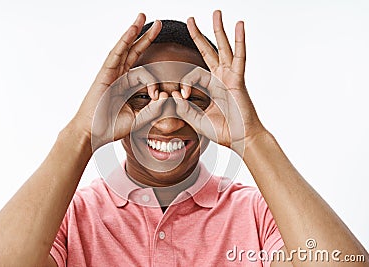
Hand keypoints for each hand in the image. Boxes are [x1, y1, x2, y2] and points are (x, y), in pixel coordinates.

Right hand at [68, 13, 161, 146]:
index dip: (157, 82)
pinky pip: (116, 55)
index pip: (146, 73)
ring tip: (143, 16)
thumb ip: (154, 110)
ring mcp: (111, 73)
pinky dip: (124, 41)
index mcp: (127, 85)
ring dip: (134, 32)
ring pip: (125, 48)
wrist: (93, 133)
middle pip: (135, 52)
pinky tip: (132, 29)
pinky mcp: (104, 74)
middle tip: (159, 24)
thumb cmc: (112, 127)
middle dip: (147, 38)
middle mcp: (120, 76)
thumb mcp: (139, 118)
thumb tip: (168, 99)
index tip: (164, 97)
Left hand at [173, 10, 264, 153]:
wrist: (242, 139)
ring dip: (219, 30)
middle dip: (199, 35)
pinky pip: (239, 57)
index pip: (192, 74)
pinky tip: (239, 25)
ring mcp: (230, 77)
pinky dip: (239, 41)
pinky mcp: (238, 80)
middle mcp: (220, 78)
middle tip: (190, 19)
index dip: (183, 83)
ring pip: (223, 48)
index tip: (181, 97)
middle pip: (208, 51)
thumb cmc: (224, 131)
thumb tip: (171, 98)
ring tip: (216, 12)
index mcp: (211, 86)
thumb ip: (185, 110)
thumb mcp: (198, 120)